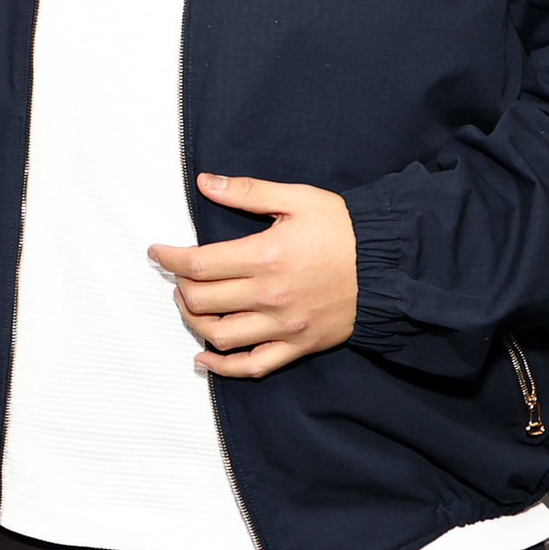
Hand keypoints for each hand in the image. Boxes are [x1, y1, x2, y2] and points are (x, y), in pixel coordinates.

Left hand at [151, 175, 358, 379]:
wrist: (390, 266)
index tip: (158, 252)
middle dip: (181, 286)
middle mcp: (270, 296)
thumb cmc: (343, 229)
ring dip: (194, 322)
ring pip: (219, 336)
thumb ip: (247, 192)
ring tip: (191, 305)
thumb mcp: (297, 199)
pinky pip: (252, 365)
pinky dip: (223, 367)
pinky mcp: (297, 346)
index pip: (198, 264)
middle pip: (202, 300)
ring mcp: (283, 326)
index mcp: (266, 256)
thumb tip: (204, 182)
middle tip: (180, 274)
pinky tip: (204, 357)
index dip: (169, 259)